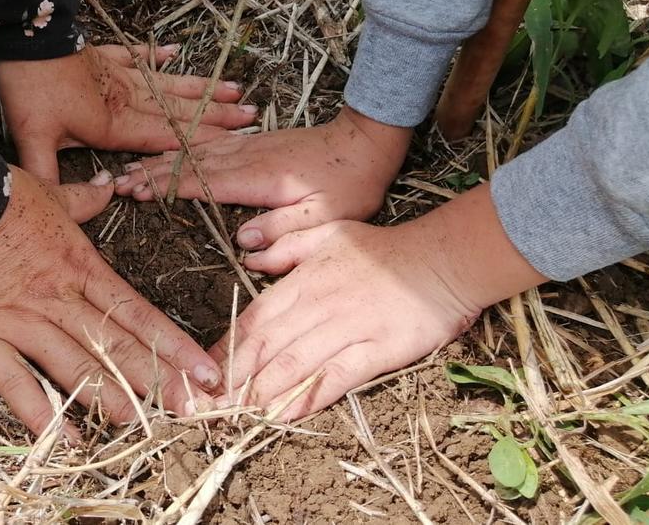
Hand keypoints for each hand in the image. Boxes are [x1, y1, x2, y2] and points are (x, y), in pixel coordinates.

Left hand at [0, 44, 256, 183]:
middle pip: (179, 111)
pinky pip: (139, 56)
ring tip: (233, 89)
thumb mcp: (33, 139)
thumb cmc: (28, 88)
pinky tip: (177, 54)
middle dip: (217, 116)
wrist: (22, 36)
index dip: (200, 142)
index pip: (165, 138)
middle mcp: (126, 99)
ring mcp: (118, 74)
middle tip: (251, 117)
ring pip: (169, 84)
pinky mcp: (105, 56)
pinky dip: (158, 56)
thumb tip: (68, 208)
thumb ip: (51, 178)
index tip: (234, 143)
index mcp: (114, 124)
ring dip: (201, 89)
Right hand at [0, 167, 222, 436]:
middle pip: (116, 347)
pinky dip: (39, 413)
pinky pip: (15, 382)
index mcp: (80, 266)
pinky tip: (64, 439)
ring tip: (137, 426)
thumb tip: (108, 186)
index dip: (175, 346)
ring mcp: (21, 321)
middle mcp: (59, 300)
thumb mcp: (47, 191)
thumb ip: (82, 199)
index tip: (207, 372)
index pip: (138, 313)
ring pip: (74, 368)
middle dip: (155, 381)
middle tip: (188, 411)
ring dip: (108, 399)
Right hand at [114, 106, 412, 253]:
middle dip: (151, 173)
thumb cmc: (351, 185)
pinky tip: (171, 153)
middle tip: (118, 180)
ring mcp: (251, 147)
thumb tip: (242, 240)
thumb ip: (284, 230)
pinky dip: (185, 150)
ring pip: (196, 152)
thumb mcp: (326, 218)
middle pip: (189, 164)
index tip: (133, 191)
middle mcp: (249, 158)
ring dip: (163, 160)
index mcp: (260, 179)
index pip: (201, 183)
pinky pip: (211, 145)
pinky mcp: (256, 143)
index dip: (165, 188)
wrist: (367, 142)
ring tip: (133, 166)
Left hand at [210, 185, 545, 419]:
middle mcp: (318, 305)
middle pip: (267, 346)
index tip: (205, 372)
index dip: (228, 348)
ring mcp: (348, 328)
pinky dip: (307, 398)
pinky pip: (335, 378)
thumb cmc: (385, 248)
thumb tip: (249, 257)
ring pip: (294, 365)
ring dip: (262, 392)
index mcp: (303, 280)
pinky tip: (283, 415)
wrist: (443, 260)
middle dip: (235, 378)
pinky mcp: (377, 351)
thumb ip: (286, 245)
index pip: (254, 319)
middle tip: (211, 404)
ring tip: (237, 415)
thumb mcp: (329, 232)